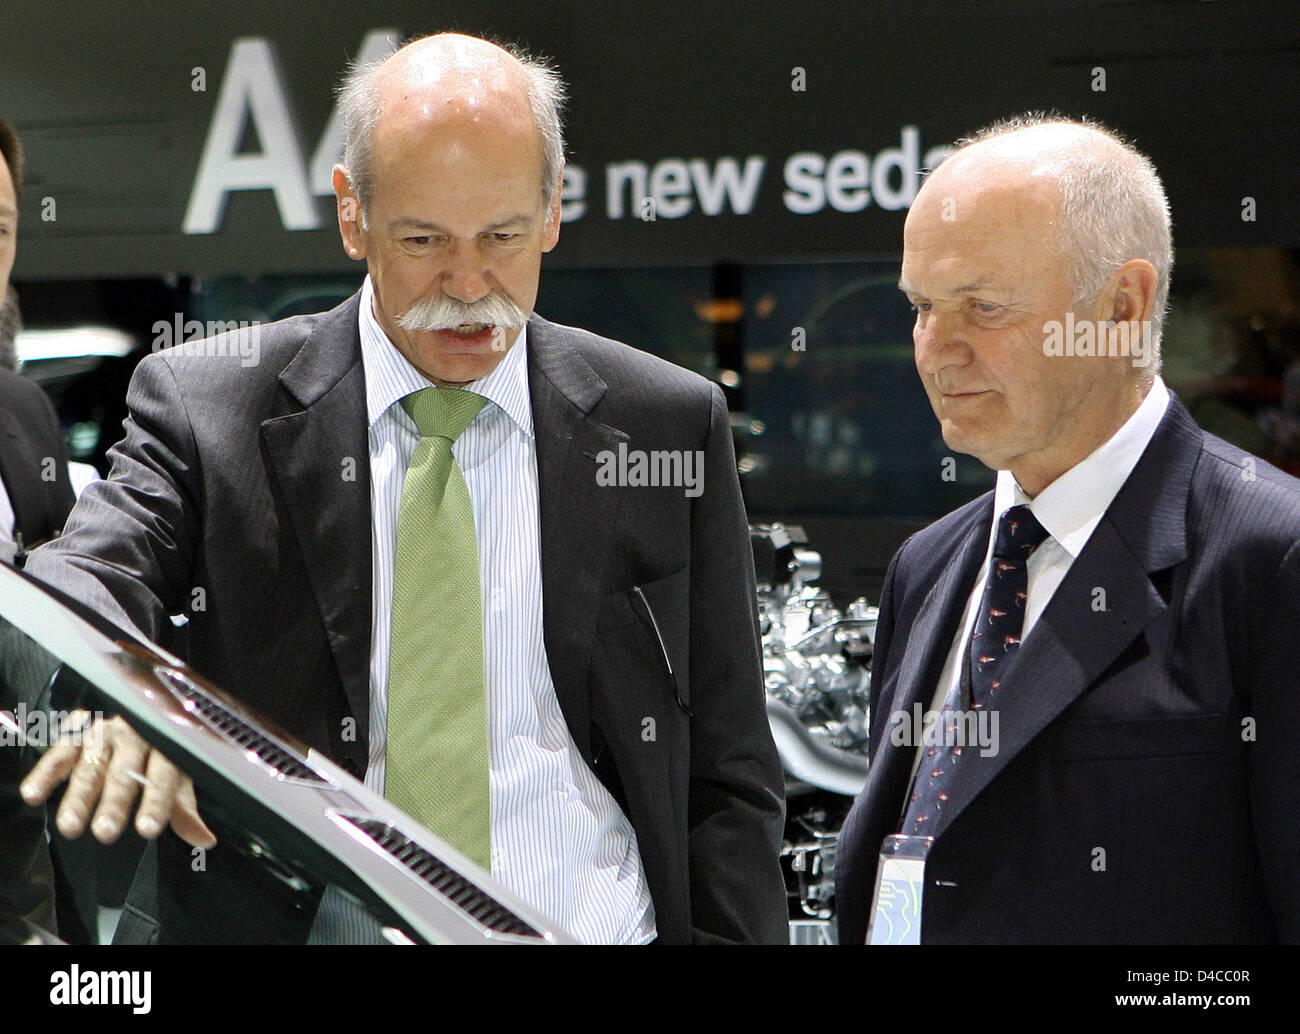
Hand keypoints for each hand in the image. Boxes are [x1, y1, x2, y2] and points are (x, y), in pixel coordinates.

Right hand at [19, 710, 215, 847]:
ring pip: (90, 767)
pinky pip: (59, 753)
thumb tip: (203, 840)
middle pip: (124, 774)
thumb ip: (184, 807)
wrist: (139, 700)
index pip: (163, 777)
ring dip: (78, 797)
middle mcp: (135, 739)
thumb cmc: (160, 746)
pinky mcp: (76, 732)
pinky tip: (35, 793)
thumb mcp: (179, 771)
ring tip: (70, 825)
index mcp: (166, 748)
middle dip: (115, 803)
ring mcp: (104, 735)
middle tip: (106, 831)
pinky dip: (45, 773)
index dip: (156, 803)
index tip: (147, 828)